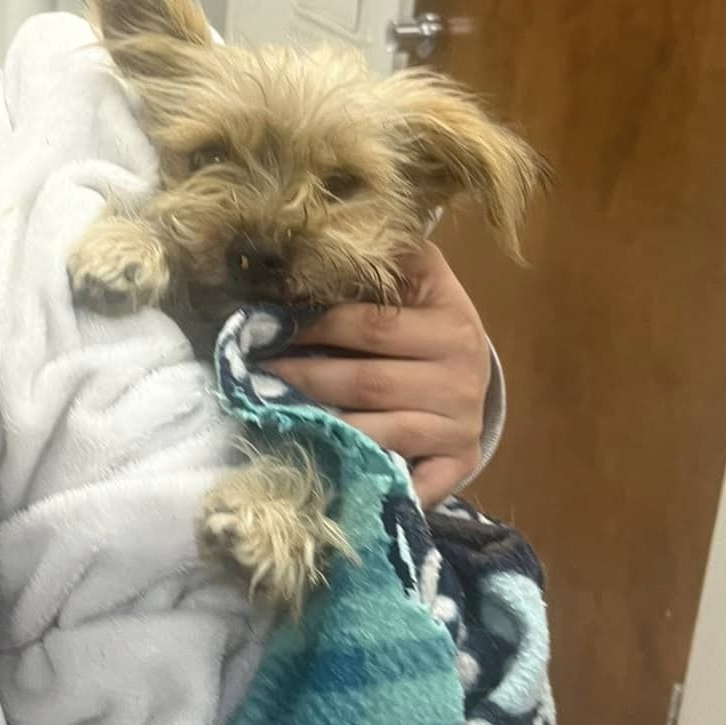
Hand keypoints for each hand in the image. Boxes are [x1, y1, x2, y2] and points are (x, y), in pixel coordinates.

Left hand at [264, 243, 491, 506]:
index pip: (370, 325)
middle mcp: (464, 375)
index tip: (265, 329)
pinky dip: (368, 479)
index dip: (312, 327)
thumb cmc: (427, 327)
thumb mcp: (418, 283)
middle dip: (302, 377)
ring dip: (320, 426)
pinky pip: (408, 480)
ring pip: (376, 431)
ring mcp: (462, 425)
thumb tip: (316, 244)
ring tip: (273, 414)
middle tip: (254, 376)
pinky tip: (327, 472)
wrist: (471, 379)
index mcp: (453, 321)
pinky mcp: (458, 465)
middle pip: (366, 382)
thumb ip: (385, 262)